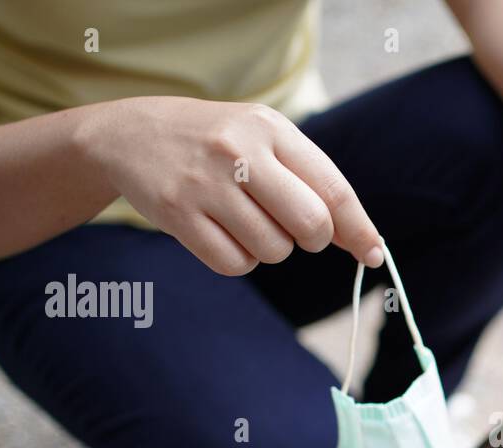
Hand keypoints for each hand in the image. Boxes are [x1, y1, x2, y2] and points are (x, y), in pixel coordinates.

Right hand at [78, 96, 383, 275]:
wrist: (128, 135)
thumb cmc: (216, 145)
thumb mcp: (263, 139)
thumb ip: (311, 181)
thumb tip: (365, 240)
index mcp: (270, 129)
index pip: (333, 189)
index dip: (359, 229)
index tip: (373, 254)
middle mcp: (239, 152)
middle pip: (311, 225)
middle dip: (313, 240)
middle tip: (295, 231)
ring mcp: (205, 184)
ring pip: (273, 249)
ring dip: (269, 248)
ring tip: (245, 220)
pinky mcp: (177, 214)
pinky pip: (234, 264)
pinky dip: (238, 260)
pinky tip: (222, 233)